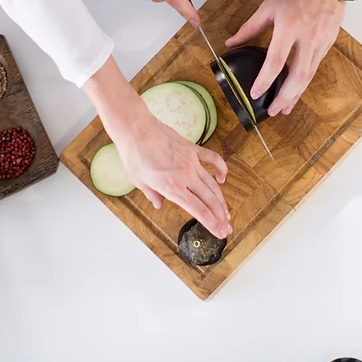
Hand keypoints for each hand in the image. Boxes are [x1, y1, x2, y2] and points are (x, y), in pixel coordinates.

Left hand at [113, 112, 231, 239]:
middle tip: (227, 227)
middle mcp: (185, 177)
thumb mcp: (139, 181)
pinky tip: (222, 178)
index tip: (220, 232)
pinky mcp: (193, 150)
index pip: (198, 210)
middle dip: (220, 216)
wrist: (137, 129)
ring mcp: (191, 162)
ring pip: (212, 185)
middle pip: (209, 200)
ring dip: (221, 199)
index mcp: (172, 188)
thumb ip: (152, 195)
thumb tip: (159, 204)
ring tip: (226, 211)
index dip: (212, 223)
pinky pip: (212, 160)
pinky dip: (221, 169)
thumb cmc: (134, 155)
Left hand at [226, 0, 343, 114]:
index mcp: (288, 27)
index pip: (275, 61)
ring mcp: (320, 42)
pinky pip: (315, 67)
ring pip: (308, 76)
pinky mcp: (328, 43)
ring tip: (285, 109)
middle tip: (273, 112)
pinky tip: (296, 90)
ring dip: (296, 95)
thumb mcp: (269, 5)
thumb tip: (231, 43)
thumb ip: (250, 28)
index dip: (264, 81)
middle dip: (285, 98)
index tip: (255, 93)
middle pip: (297, 77)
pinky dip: (304, 82)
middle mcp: (306, 38)